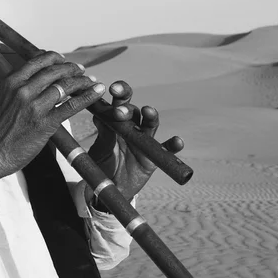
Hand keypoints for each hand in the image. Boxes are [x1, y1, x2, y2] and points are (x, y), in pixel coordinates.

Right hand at [0, 51, 105, 180]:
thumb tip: (39, 81)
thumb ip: (21, 88)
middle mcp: (23, 90)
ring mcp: (35, 106)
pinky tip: (97, 92)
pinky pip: (72, 105)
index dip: (58, 58)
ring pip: (66, 85)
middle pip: (56, 70)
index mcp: (12, 81)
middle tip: (82, 71)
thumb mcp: (5, 100)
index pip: (40, 60)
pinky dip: (88, 96)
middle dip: (73, 69)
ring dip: (83, 81)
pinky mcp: (45, 123)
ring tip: (92, 82)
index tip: (66, 62)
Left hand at [86, 80, 183, 205]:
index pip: (119, 103)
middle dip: (128, 108)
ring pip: (151, 124)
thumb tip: (100, 114)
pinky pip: (166, 150)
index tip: (113, 88)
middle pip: (134, 111)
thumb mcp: (100, 150)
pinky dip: (173, 145)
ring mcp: (144, 141)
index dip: (119, 94)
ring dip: (151, 116)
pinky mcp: (153, 157)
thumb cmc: (102, 165)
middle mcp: (132, 128)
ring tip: (148, 111)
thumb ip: (104, 134)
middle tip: (120, 111)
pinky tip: (177, 142)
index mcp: (116, 122)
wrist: (110, 188)